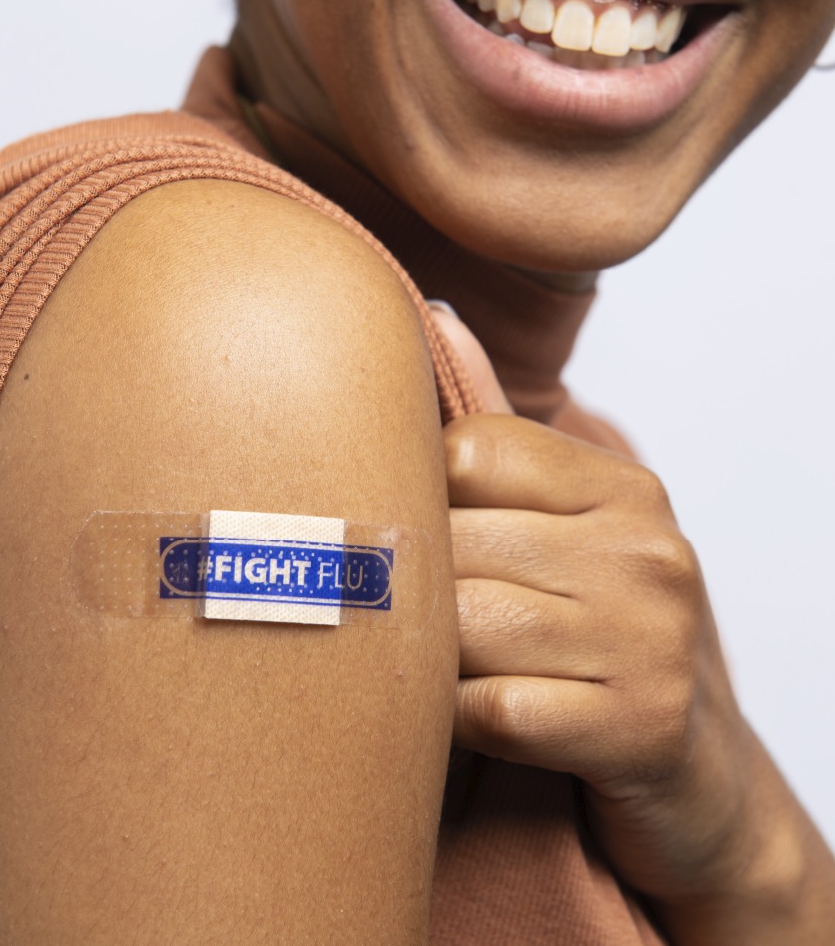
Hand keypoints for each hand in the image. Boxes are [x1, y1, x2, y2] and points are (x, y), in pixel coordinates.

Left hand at [430, 307, 790, 914]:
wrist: (690, 769)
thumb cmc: (595, 632)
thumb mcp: (561, 525)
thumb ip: (496, 432)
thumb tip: (437, 315)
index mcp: (622, 488)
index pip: (466, 450)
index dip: (418, 498)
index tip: (414, 538)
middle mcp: (645, 551)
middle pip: (454, 538)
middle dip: (412, 587)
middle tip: (396, 614)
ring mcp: (649, 638)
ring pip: (462, 624)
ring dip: (426, 656)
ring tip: (433, 664)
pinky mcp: (638, 727)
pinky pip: (486, 709)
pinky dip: (453, 721)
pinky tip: (464, 720)